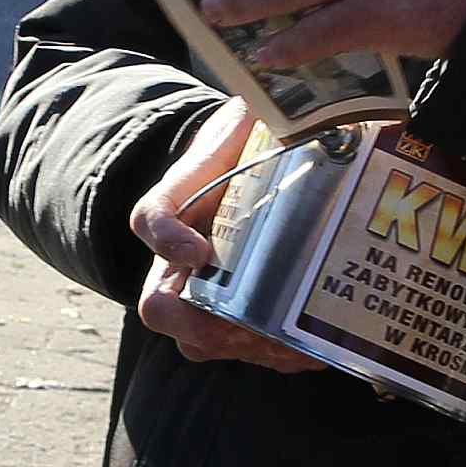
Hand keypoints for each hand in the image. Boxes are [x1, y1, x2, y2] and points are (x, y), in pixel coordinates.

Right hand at [129, 96, 319, 372]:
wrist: (265, 166)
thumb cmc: (256, 141)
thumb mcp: (254, 113)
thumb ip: (265, 109)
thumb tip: (296, 108)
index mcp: (179, 202)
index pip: (151, 217)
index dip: (167, 239)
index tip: (200, 250)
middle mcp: (179, 257)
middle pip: (160, 307)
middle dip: (197, 326)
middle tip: (244, 325)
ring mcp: (206, 293)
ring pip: (201, 344)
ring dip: (242, 349)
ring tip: (289, 343)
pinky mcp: (242, 318)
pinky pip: (246, 353)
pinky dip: (278, 358)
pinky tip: (314, 348)